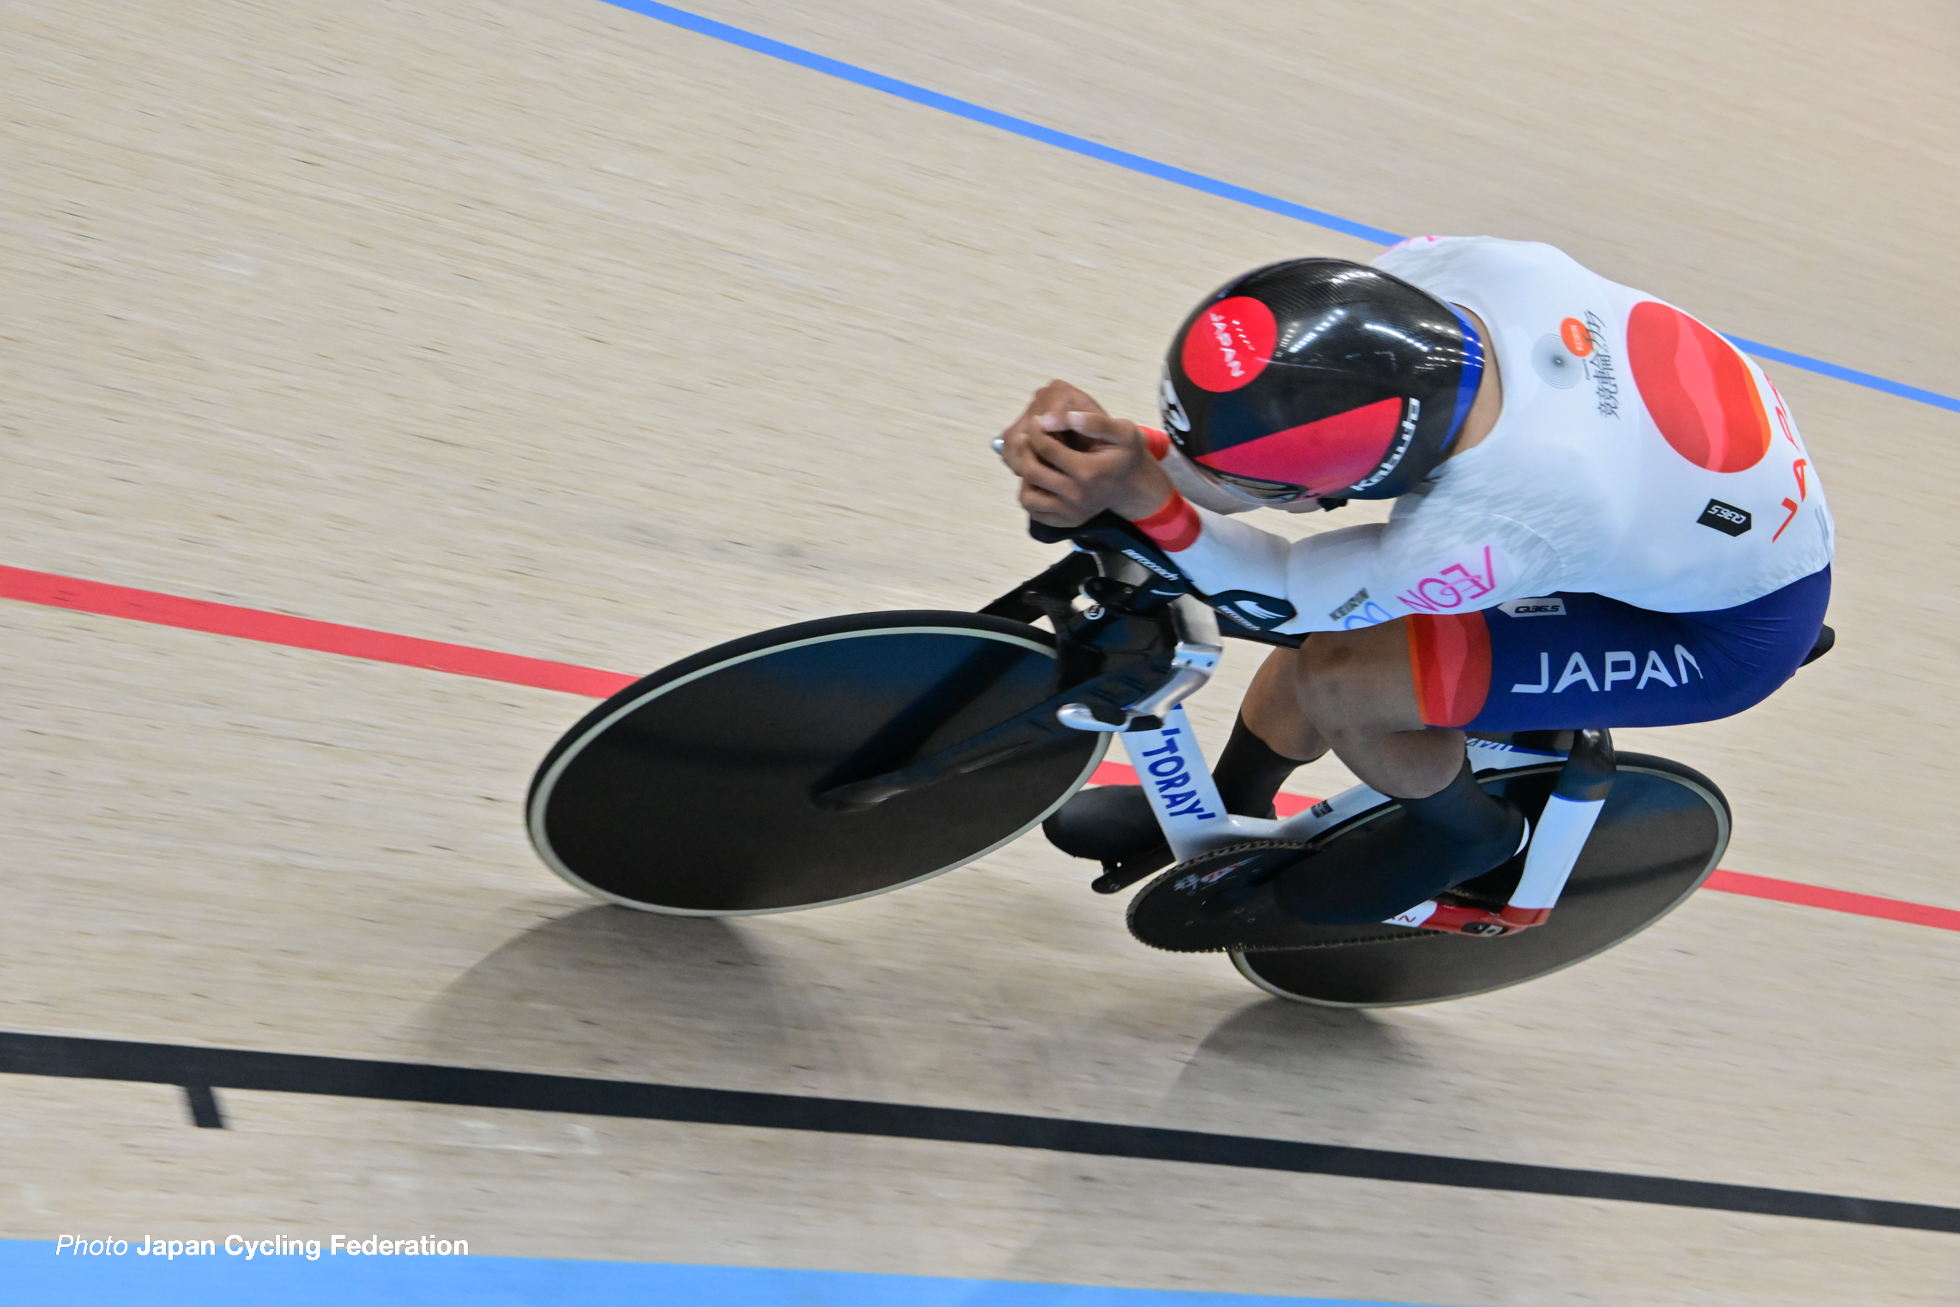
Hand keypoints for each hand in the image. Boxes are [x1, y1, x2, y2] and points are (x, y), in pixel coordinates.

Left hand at [996, 380, 1174, 526]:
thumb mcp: (1123, 431)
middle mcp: (1078, 496)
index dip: (1036, 431)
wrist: (1135, 485)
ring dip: (1025, 477)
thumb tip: (1057, 418)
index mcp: (1088, 471)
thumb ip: (1094, 421)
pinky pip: (1035, 512)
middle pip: (1033, 472)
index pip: (1047, 448)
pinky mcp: (1068, 521)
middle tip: (1026, 438)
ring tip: (1033, 461)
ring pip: (1027, 497)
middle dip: (1025, 450)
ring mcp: (1072, 512)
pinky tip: (1040, 479)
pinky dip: (1030, 495)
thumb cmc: (1127, 453)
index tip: (1036, 421)